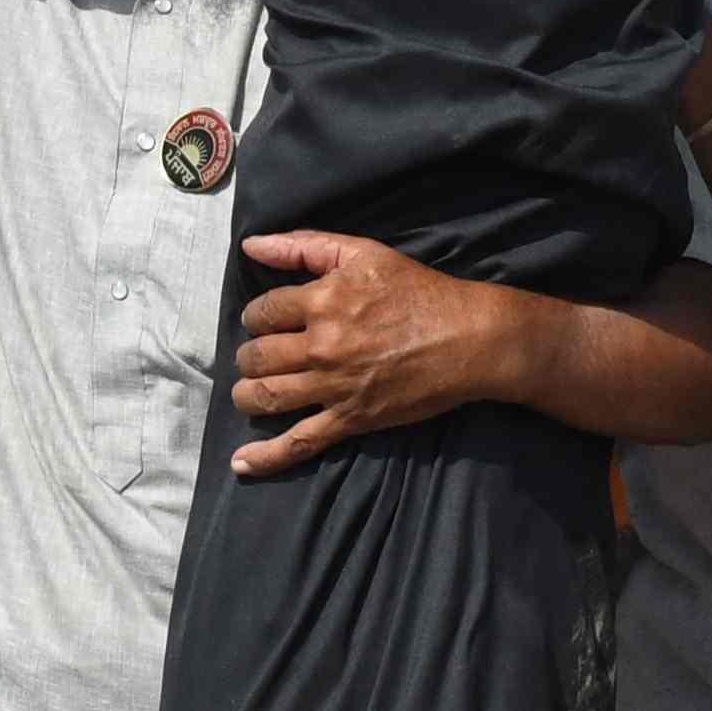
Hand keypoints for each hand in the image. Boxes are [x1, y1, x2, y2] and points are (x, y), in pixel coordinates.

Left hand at [227, 231, 525, 471]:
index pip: (262, 312)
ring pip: (266, 397)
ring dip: (247, 395)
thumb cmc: (420, 291)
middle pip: (256, 356)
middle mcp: (321, 346)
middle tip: (259, 355)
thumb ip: (305, 246)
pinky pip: (299, 443)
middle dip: (249, 356)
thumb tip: (251, 246)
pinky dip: (266, 456)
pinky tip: (242, 464)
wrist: (469, 338)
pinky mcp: (351, 419)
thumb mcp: (364, 253)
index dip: (257, 316)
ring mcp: (334, 387)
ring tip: (248, 391)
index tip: (265, 320)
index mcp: (322, 301)